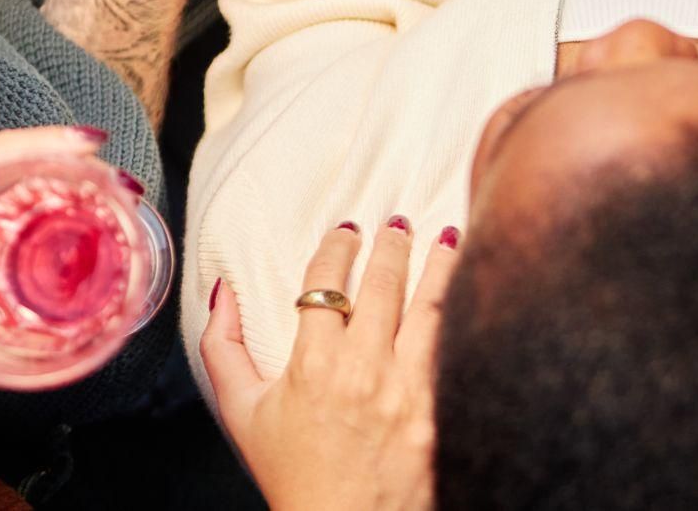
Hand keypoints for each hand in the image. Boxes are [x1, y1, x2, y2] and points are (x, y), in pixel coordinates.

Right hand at [201, 221, 458, 510]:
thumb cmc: (294, 474)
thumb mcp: (242, 414)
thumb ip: (223, 349)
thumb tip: (222, 291)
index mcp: (314, 364)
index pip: (325, 281)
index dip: (336, 246)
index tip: (346, 230)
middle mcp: (364, 370)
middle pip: (384, 282)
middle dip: (392, 243)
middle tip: (399, 222)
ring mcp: (408, 390)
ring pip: (432, 304)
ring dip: (439, 263)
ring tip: (445, 236)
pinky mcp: (441, 410)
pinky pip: (457, 347)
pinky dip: (465, 311)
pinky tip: (475, 288)